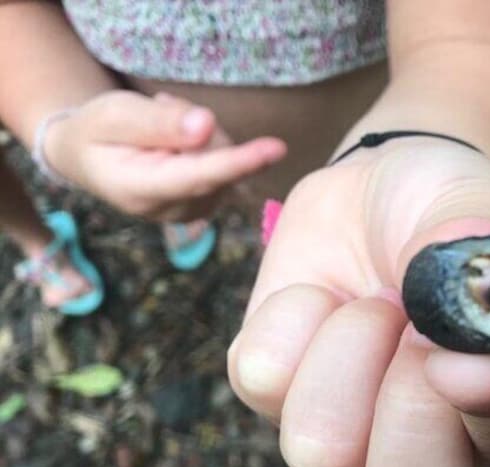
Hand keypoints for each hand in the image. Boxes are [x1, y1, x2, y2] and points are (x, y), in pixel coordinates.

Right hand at [43, 90, 285, 220]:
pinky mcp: (209, 201)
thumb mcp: (114, 114)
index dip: (237, 161)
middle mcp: (174, 210)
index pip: (198, 176)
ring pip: (225, 155)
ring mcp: (194, 210)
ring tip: (162, 127)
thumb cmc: (97, 130)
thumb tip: (207, 127)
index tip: (276, 149)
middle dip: (197, 124)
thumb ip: (159, 123)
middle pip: (216, 156)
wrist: (88, 156)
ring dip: (201, 131)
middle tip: (159, 107)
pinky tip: (177, 142)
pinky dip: (207, 144)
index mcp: (141, 191)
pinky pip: (227, 161)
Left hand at [227, 138, 489, 466]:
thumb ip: (483, 268)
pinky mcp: (279, 394)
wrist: (378, 182)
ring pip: (320, 450)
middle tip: (410, 334)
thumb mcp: (476, 211)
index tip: (455, 347)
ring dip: (347, 349)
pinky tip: (324, 296)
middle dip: (402, 422)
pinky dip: (289, 319)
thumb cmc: (446, 203)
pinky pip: (260, 379)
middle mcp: (436, 443)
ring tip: (373, 300)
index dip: (487, 399)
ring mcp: (351, 430)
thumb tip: (473, 337)